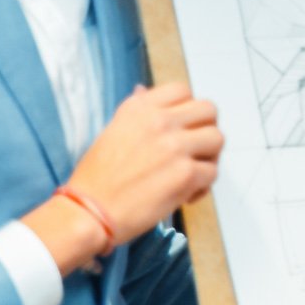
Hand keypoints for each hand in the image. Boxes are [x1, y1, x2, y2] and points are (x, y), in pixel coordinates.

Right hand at [67, 82, 223, 244]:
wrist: (87, 214)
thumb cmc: (96, 179)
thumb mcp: (112, 131)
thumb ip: (136, 111)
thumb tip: (143, 90)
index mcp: (140, 108)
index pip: (183, 91)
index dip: (187, 109)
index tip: (183, 126)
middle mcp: (160, 121)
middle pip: (208, 110)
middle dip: (205, 128)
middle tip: (196, 148)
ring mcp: (175, 146)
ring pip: (217, 139)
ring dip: (209, 157)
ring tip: (193, 172)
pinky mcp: (186, 174)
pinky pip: (212, 172)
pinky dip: (203, 186)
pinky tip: (186, 194)